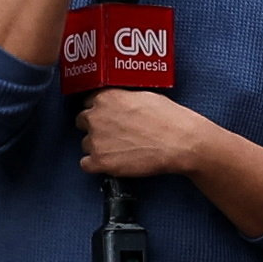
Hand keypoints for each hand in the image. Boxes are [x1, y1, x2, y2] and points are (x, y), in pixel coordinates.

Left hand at [76, 88, 226, 181]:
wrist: (181, 143)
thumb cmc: (170, 119)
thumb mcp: (145, 96)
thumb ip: (122, 99)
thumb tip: (117, 105)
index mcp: (107, 97)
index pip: (88, 102)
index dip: (99, 110)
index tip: (107, 117)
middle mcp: (96, 116)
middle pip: (82, 122)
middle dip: (95, 127)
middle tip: (113, 134)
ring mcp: (95, 140)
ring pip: (86, 144)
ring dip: (98, 146)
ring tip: (120, 150)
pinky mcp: (100, 161)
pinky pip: (86, 164)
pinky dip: (97, 165)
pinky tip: (113, 162)